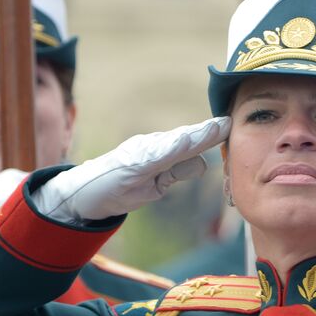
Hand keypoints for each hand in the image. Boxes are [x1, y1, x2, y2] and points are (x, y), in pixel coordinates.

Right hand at [33, 117, 229, 222]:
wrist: (83, 194)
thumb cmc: (120, 186)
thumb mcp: (155, 183)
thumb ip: (176, 172)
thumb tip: (204, 164)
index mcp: (160, 152)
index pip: (190, 143)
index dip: (210, 134)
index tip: (231, 124)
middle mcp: (151, 147)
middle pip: (184, 139)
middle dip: (206, 131)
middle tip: (229, 121)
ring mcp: (139, 154)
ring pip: (172, 144)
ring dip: (193, 137)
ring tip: (213, 129)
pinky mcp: (129, 165)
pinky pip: (151, 157)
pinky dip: (168, 150)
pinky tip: (183, 144)